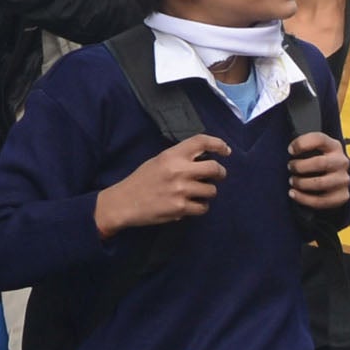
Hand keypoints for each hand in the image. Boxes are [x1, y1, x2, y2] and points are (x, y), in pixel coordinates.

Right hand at [94, 134, 229, 236]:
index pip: (201, 141)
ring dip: (208, 192)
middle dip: (220, 173)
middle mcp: (179, 171)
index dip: (218, 144)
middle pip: (214, 168)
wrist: (124, 202)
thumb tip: (204, 160)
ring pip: (212, 190)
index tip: (225, 150)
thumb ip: (179, 159)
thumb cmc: (141, 180)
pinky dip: (200, 207)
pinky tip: (191, 205)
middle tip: (218, 175)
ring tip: (198, 194)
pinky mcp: (180, 208)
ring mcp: (181, 191)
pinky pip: (203, 207)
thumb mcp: (158, 161)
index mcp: (172, 155)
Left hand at [288, 132, 349, 209]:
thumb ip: (305, 147)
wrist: (338, 181)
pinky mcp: (341, 196)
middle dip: (300, 166)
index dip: (302, 143)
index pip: (319, 139)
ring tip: (292, 181)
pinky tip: (293, 193)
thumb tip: (288, 151)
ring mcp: (343, 180)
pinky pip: (320, 200)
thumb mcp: (317, 150)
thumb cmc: (320, 163)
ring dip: (301, 183)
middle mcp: (341, 162)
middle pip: (320, 163)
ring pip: (319, 183)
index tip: (290, 150)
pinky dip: (303, 198)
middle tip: (290, 167)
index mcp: (334, 146)